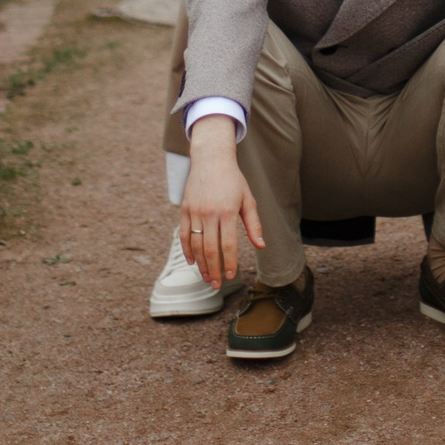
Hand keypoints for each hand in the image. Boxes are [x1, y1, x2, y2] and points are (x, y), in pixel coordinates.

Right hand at [179, 114, 264, 286]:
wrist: (211, 159)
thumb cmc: (233, 180)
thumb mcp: (247, 199)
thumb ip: (254, 224)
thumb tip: (261, 246)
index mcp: (228, 211)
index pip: (228, 244)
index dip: (229, 263)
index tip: (231, 276)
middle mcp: (210, 213)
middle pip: (209, 248)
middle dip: (213, 269)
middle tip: (216, 284)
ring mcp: (195, 211)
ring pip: (195, 244)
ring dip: (200, 264)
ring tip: (206, 277)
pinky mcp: (185, 209)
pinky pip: (183, 234)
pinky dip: (186, 250)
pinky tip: (192, 262)